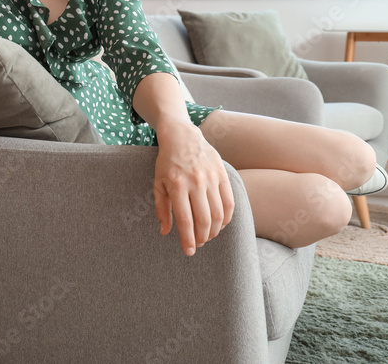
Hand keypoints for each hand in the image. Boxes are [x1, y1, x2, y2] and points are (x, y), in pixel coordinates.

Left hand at [153, 121, 234, 255]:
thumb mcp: (158, 183)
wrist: (183, 137)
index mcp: (176, 185)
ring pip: (218, 214)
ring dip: (214, 231)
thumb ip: (161, 208)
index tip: (188, 252)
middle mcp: (195, 182)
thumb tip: (165, 232)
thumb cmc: (167, 163)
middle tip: (197, 244)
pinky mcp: (223, 175)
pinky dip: (226, 218)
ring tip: (207, 236)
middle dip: (201, 238)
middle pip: (204, 220)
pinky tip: (219, 225)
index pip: (184, 220)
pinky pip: (230, 203)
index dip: (187, 239)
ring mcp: (211, 178)